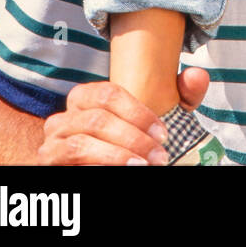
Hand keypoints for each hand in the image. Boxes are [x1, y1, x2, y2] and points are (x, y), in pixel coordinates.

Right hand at [37, 67, 209, 165]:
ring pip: (81, 143)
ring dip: (116, 156)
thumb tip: (198, 74)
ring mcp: (52, 141)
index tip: (165, 134)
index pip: (109, 93)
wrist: (100, 169)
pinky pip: (69, 161)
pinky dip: (99, 166)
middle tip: (160, 157)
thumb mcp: (157, 122)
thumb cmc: (130, 144)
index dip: (139, 113)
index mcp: (86, 97)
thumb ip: (180, 96)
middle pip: (97, 118)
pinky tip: (121, 171)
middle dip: (133, 139)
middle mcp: (64, 115)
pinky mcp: (47, 165)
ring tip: (143, 166)